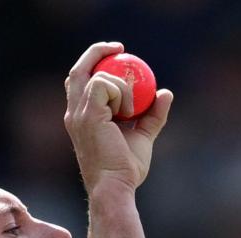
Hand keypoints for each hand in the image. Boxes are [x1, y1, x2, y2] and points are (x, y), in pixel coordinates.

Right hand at [63, 42, 173, 192]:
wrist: (115, 187)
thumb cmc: (125, 169)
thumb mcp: (143, 138)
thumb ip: (153, 116)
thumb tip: (166, 93)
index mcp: (81, 117)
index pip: (81, 82)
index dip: (96, 64)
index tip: (119, 56)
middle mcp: (74, 113)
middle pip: (78, 70)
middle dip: (97, 52)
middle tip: (120, 48)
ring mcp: (78, 114)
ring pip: (98, 76)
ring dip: (122, 87)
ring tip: (130, 113)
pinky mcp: (87, 114)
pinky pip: (104, 85)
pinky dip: (121, 93)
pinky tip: (127, 113)